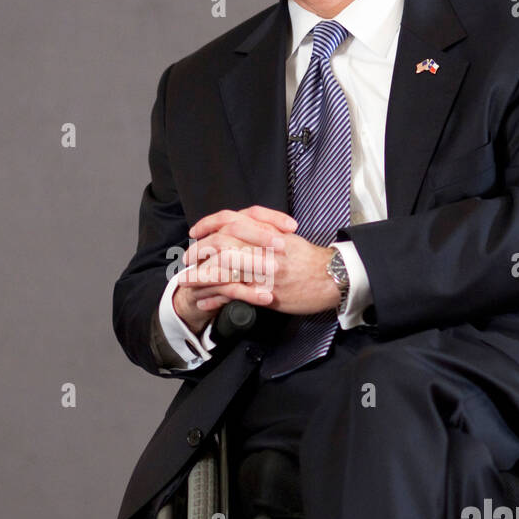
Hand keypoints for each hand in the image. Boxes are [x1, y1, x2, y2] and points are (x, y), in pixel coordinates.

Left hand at [172, 205, 340, 333]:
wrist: (333, 277)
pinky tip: (204, 300)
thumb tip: (239, 228)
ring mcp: (265, 270)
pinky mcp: (267, 291)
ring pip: (223, 267)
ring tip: (186, 280)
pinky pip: (235, 292)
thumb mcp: (287, 236)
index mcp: (268, 231)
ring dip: (200, 273)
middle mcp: (265, 247)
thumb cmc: (310, 259)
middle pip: (222, 241)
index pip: (232, 219)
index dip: (209, 223)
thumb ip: (263, 231)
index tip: (196, 231)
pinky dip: (215, 296)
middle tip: (188, 257)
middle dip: (199, 249)